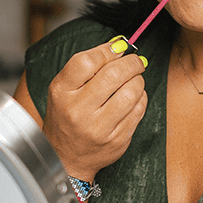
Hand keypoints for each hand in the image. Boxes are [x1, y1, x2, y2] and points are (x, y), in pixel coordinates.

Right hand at [42, 40, 147, 179]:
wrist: (66, 157)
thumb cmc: (66, 117)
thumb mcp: (63, 90)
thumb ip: (86, 67)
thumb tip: (118, 45)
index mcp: (61, 93)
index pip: (86, 62)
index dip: (107, 50)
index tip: (118, 48)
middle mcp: (78, 111)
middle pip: (112, 75)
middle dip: (131, 63)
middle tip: (135, 61)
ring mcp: (98, 128)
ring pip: (131, 92)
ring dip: (139, 80)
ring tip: (135, 79)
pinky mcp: (117, 139)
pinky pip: (138, 110)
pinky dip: (141, 98)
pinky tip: (134, 97)